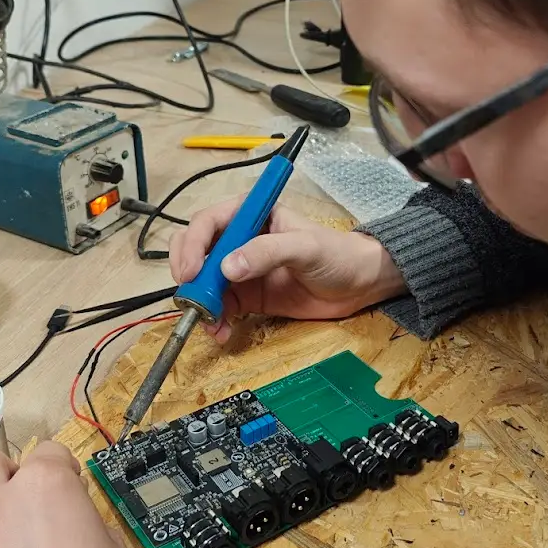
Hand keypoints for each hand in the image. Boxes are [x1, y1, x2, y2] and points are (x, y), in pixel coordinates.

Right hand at [170, 200, 405, 341]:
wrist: (359, 285)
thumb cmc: (337, 254)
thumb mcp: (305, 247)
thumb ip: (267, 252)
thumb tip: (227, 267)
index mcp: (251, 215)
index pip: (209, 222)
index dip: (193, 244)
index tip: (191, 271)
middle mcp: (239, 239)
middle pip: (197, 250)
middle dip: (188, 273)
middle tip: (190, 297)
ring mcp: (241, 270)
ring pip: (204, 282)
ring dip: (198, 302)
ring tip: (209, 321)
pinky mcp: (247, 297)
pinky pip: (220, 306)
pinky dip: (214, 320)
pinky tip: (221, 331)